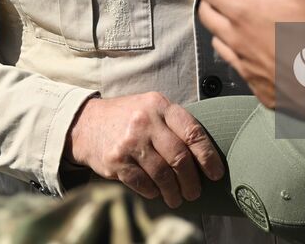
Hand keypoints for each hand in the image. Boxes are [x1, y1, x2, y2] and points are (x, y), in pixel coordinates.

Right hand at [66, 92, 223, 207]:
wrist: (87, 123)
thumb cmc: (129, 118)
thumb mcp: (152, 108)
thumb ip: (174, 123)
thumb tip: (205, 154)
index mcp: (160, 105)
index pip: (192, 132)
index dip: (208, 156)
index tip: (216, 173)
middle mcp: (146, 121)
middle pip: (179, 157)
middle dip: (191, 180)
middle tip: (195, 192)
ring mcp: (130, 141)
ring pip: (162, 174)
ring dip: (173, 191)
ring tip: (177, 199)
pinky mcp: (116, 160)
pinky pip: (142, 182)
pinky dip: (153, 192)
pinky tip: (156, 193)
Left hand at [198, 0, 304, 113]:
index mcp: (244, 13)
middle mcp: (237, 42)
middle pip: (208, 16)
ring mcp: (247, 70)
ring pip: (220, 46)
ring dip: (223, 28)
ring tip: (239, 18)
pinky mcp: (261, 91)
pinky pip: (240, 70)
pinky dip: (242, 55)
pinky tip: (260, 51)